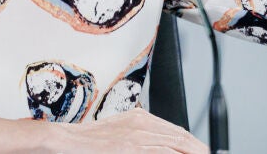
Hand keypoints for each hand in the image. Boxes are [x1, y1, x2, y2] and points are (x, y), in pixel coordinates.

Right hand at [51, 108, 207, 152]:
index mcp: (140, 117)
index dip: (192, 143)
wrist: (65, 141)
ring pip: (176, 145)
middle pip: (181, 137)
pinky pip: (161, 152)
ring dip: (191, 153)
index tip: (201, 150)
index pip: (176, 130)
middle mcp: (142, 123)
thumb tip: (158, 144)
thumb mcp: (119, 132)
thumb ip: (138, 136)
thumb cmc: (87, 142)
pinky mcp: (131, 148)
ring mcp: (137, 136)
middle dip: (198, 149)